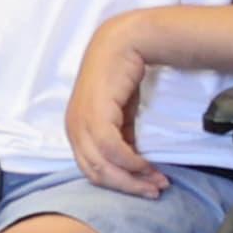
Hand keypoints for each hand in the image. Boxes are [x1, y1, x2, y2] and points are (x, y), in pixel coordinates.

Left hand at [64, 13, 173, 197]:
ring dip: (132, 178)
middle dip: (128, 187)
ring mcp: (81, 123)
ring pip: (103, 166)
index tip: (147, 188)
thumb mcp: (121, 112)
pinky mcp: (94, 115)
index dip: (119, 183)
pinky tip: (147, 166)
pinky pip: (112, 150)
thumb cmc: (122, 74)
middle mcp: (73, 130)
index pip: (93, 169)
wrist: (125, 42)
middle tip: (155, 190)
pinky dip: (130, 163)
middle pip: (97, 174)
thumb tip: (132, 162)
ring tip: (159, 182)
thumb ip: (122, 136)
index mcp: (76, 130)